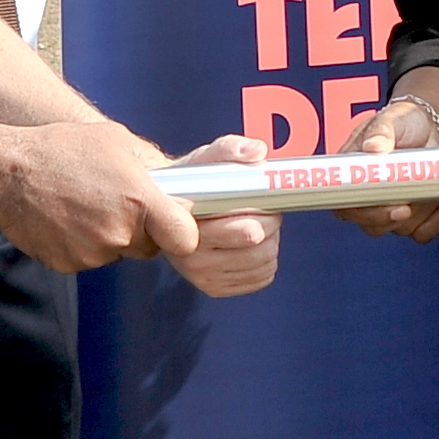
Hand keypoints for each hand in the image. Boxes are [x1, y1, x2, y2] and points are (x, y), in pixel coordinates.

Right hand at [0, 121, 201, 273]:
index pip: (185, 238)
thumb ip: (153, 165)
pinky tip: (68, 218)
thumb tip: (178, 182)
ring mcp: (94, 253)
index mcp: (139, 200)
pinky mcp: (71, 265)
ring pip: (120, 252)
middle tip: (117, 202)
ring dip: (111, 235)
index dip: (183, 232)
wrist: (6, 174)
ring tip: (86, 205)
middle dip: (142, 230)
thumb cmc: (62, 149)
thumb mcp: (116, 141)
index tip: (174, 222)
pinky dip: (84, 244)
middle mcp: (120, 232)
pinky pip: (91, 259)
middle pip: (151, 246)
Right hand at [161, 135, 280, 295]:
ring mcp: (203, 276)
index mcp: (188, 224)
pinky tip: (251, 245)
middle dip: (269, 223)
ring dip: (269, 241)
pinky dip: (265, 261)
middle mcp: (190, 256)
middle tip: (260, 208)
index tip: (260, 203)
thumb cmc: (192, 182)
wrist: (170, 212)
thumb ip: (229, 150)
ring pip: (264, 262)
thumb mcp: (206, 158)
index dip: (260, 216)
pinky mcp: (215, 288)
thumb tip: (256, 152)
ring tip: (253, 223)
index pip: (245, 232)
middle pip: (260, 247)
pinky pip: (262, 277)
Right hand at [334, 95, 438, 243]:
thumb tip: (373, 148)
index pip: (345, 205)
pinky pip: (423, 233)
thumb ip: (381, 132)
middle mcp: (368, 196)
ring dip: (421, 213)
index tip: (391, 206)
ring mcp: (391, 209)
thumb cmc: (403, 122)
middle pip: (372, 225)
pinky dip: (437, 221)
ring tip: (433, 187)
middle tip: (412, 205)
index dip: (365, 213)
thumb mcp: (391, 120)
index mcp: (353, 175)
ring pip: (401, 230)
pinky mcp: (414, 217)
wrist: (429, 127)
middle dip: (395, 218)